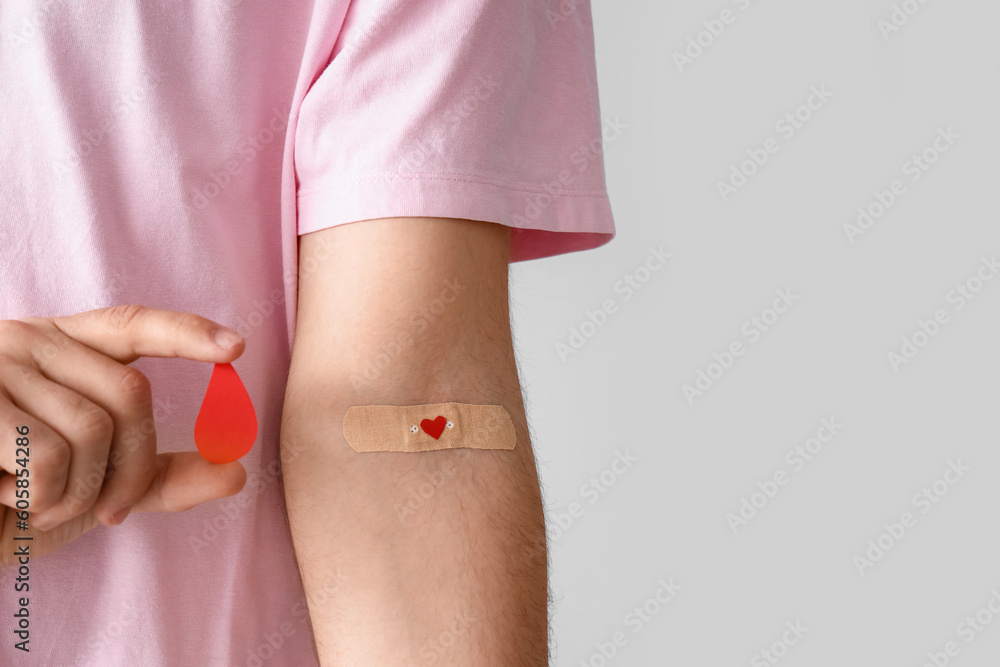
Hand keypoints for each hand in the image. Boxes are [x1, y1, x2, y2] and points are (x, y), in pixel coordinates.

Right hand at [0, 305, 247, 566]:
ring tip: (36, 502)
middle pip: (132, 395)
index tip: (236, 348)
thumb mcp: (92, 486)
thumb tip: (236, 472)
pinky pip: (47, 456)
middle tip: (110, 513)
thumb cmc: (9, 499)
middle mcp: (28, 341)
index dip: (186, 332)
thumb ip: (158, 478)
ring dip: (78, 493)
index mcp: (60, 347)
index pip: (132, 323)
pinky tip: (4, 496)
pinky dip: (41, 498)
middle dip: (135, 469)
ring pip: (92, 431)